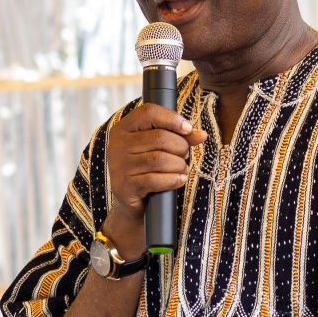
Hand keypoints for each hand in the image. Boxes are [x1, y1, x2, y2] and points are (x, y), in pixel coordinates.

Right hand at [104, 103, 206, 248]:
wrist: (132, 204)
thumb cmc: (148, 170)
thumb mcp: (161, 149)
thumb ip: (179, 137)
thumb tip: (201, 134)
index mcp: (123, 129)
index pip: (148, 112)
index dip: (172, 118)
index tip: (188, 128)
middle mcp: (117, 145)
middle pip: (159, 137)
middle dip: (180, 147)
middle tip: (184, 155)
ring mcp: (119, 166)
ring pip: (160, 159)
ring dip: (179, 164)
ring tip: (182, 168)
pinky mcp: (125, 187)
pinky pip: (155, 179)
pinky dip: (173, 180)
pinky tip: (178, 180)